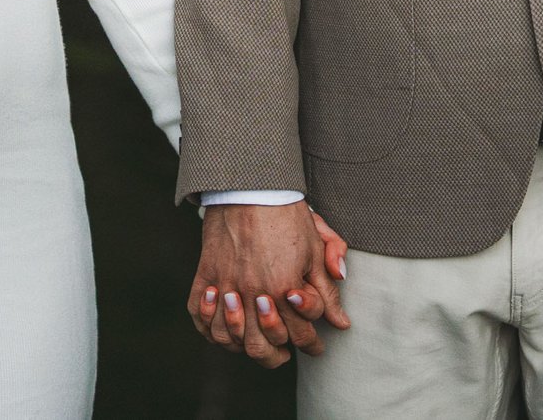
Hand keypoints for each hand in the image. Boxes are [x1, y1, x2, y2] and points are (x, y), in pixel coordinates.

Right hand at [187, 202, 350, 366]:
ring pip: (230, 338)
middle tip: (285, 354)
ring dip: (244, 346)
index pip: (300, 334)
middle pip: (262, 346)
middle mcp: (253, 292)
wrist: (250, 186)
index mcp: (285, 287)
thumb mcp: (316, 249)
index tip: (315, 347)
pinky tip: (226, 330)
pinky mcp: (206, 276)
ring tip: (256, 344)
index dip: (311, 345)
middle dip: (278, 356)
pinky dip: (211, 330)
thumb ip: (328, 290)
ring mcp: (227, 285)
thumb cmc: (286, 215)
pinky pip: (201, 317)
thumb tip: (341, 323)